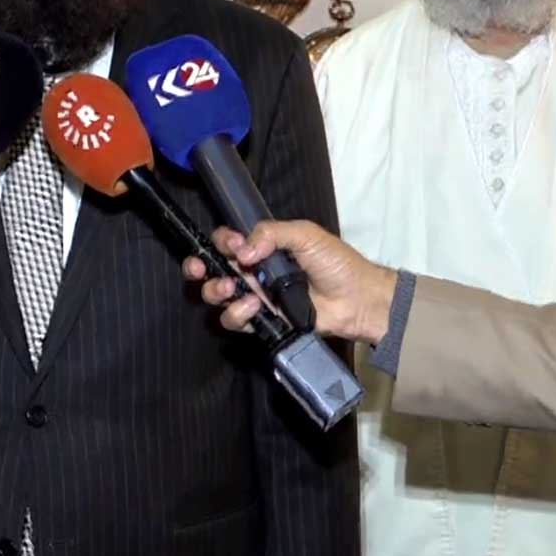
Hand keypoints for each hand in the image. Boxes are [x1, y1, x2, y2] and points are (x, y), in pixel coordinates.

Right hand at [182, 220, 397, 344]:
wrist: (358, 299)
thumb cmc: (336, 263)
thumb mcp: (306, 235)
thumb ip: (272, 234)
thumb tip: (242, 252)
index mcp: (261, 247)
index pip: (227, 241)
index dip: (221, 242)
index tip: (233, 244)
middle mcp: (253, 271)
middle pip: (211, 268)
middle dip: (198, 267)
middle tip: (201, 269)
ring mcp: (256, 297)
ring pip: (217, 296)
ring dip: (217, 291)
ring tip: (235, 289)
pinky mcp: (263, 321)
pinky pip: (236, 320)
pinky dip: (238, 314)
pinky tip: (255, 307)